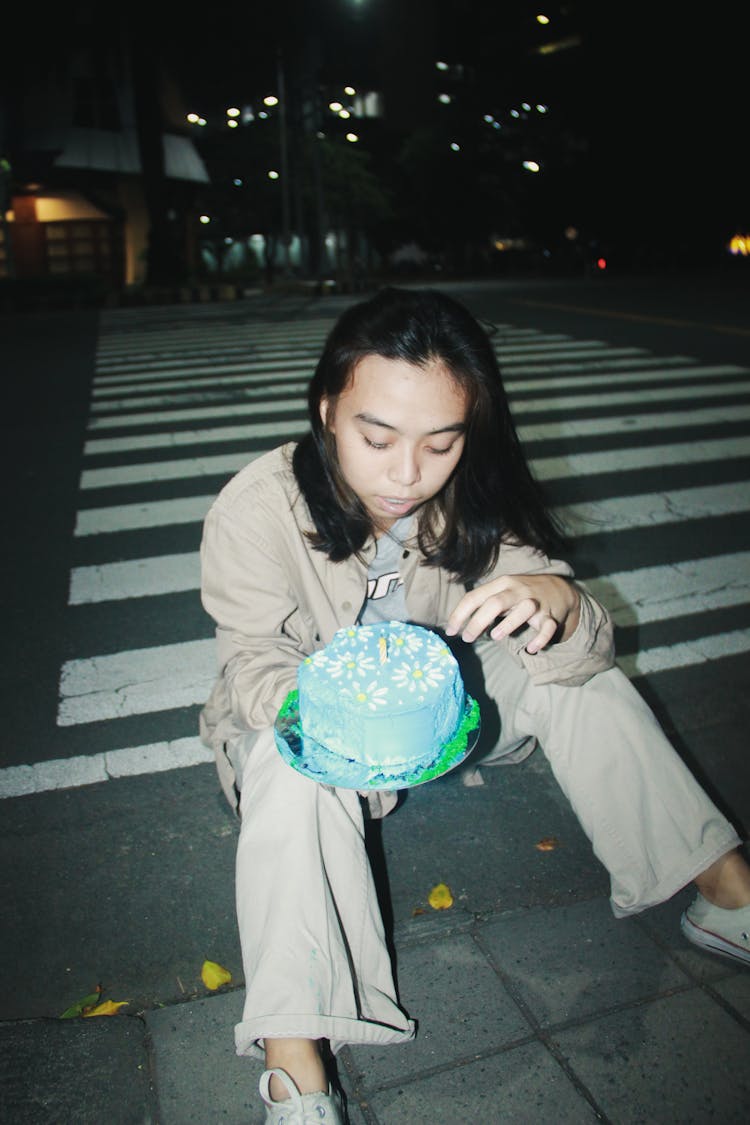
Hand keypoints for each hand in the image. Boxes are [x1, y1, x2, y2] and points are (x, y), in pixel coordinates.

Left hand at [445, 574, 580, 652]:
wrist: (558, 588)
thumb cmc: (520, 594)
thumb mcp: (501, 593)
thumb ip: (482, 605)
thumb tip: (459, 625)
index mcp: (500, 584)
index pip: (475, 597)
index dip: (460, 614)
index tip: (450, 631)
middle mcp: (517, 591)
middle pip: (496, 602)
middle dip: (478, 620)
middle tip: (467, 637)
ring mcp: (535, 602)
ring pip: (524, 609)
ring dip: (509, 623)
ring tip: (495, 637)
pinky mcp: (550, 615)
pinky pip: (548, 627)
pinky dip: (540, 638)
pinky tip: (531, 649)